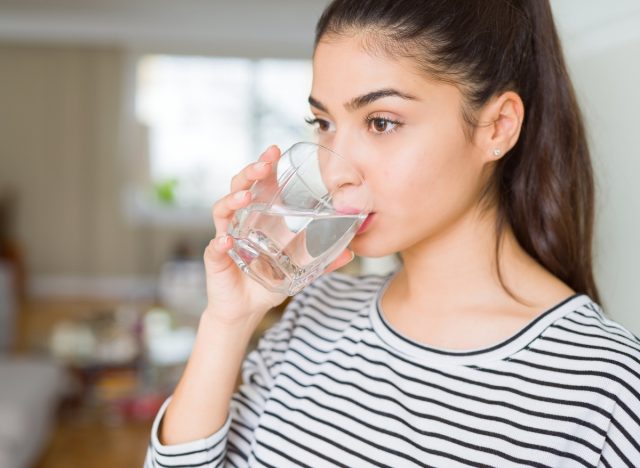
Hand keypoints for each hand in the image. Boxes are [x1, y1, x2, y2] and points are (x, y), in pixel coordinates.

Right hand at [203, 145, 354, 326]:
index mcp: (258, 218)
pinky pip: (214, 248)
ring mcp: (226, 238)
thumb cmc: (267, 282)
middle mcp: (239, 222)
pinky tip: (226, 242)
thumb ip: (322, 261)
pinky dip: (219, 244)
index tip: (275, 151)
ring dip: (232, 201)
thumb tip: (351, 253)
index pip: (259, 185)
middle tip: (263, 164)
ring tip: (246, 197)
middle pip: (239, 189)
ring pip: (222, 211)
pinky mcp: (216, 260)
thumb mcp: (299, 270)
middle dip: (249, 173)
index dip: (265, 166)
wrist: (245, 310)